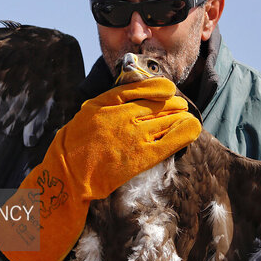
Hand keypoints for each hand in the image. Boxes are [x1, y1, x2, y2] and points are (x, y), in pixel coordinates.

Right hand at [0, 77, 201, 260]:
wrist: (68, 174)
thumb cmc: (76, 144)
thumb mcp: (89, 111)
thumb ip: (111, 101)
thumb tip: (135, 94)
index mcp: (109, 101)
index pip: (143, 87)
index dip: (161, 87)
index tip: (169, 90)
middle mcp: (124, 115)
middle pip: (160, 103)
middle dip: (175, 104)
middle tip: (181, 107)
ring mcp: (134, 136)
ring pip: (169, 119)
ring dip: (182, 116)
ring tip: (187, 117)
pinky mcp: (142, 157)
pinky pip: (171, 140)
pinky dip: (185, 132)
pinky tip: (192, 128)